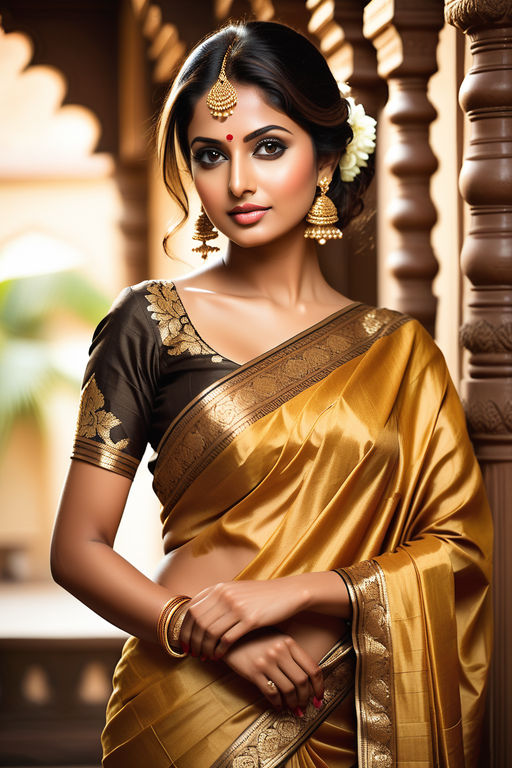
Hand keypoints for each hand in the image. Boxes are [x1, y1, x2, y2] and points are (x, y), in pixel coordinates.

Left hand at [179, 577, 308, 657]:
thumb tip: (197, 613)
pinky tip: (219, 656)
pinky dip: (219, 650)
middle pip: (197, 622)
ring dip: (204, 648)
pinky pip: (227, 638)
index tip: (184, 641)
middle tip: (192, 653)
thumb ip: (218, 598)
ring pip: (210, 632)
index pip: (192, 609)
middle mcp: (226, 595)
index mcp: (220, 587)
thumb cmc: (261, 596)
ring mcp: (238, 606)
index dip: (185, 627)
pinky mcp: (250, 619)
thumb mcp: (237, 591)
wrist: (288, 593)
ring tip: (205, 657)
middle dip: (192, 641)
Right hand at [222, 629, 323, 711]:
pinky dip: (278, 703)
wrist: (229, 637)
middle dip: (306, 698)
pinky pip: (271, 693)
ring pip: (288, 689)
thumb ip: (291, 653)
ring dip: (293, 703)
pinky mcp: (253, 671)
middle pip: (302, 681)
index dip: (319, 686)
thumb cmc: (255, 639)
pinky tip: (278, 706)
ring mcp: (266, 661)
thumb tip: (307, 677)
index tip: (319, 697)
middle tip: (306, 707)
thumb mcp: (276, 639)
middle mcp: (279, 651)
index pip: (312, 668)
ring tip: (293, 709)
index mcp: (289, 642)